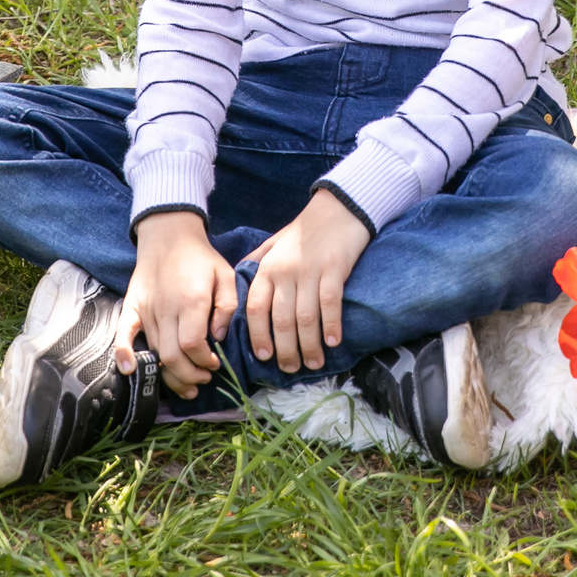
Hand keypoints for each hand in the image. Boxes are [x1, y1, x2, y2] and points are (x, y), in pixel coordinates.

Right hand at [116, 213, 238, 398]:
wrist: (169, 235)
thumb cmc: (200, 258)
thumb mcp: (225, 275)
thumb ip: (227, 307)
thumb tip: (218, 337)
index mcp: (191, 301)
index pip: (193, 344)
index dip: (204, 361)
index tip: (214, 363)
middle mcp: (166, 309)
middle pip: (172, 355)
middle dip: (189, 375)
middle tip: (203, 379)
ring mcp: (146, 310)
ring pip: (154, 352)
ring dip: (170, 374)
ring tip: (187, 385)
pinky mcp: (132, 308)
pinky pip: (123, 334)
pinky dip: (123, 354)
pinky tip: (129, 371)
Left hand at [244, 189, 373, 373]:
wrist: (337, 208)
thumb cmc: (304, 230)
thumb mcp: (273, 243)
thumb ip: (257, 263)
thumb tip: (240, 280)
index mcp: (267, 268)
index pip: (255, 309)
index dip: (258, 336)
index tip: (264, 357)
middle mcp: (285, 272)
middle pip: (280, 320)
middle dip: (285, 350)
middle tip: (291, 369)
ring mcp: (310, 271)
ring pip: (305, 318)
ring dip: (309, 345)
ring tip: (313, 363)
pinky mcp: (334, 270)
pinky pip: (330, 304)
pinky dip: (331, 326)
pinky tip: (333, 342)